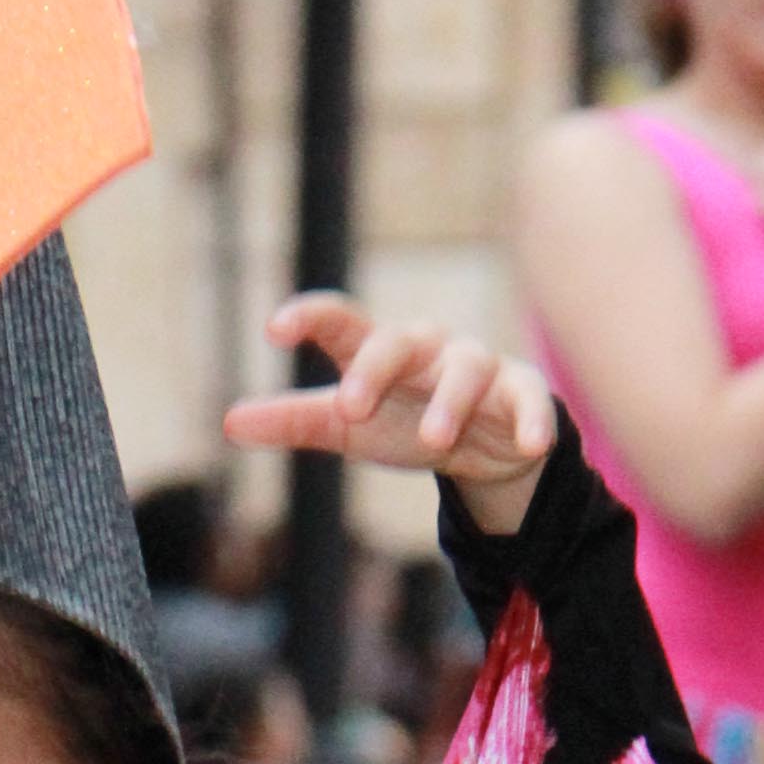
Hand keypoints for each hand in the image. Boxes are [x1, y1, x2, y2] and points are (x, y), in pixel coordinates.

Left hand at [227, 297, 558, 529]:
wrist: (481, 446)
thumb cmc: (404, 419)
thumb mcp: (347, 427)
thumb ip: (294, 422)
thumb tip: (228, 423)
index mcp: (379, 350)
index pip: (341, 322)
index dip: (310, 317)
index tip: (276, 329)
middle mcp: (426, 349)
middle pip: (400, 341)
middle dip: (375, 369)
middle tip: (350, 407)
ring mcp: (477, 367)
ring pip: (466, 368)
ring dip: (451, 401)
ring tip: (434, 439)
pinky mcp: (522, 393)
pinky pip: (530, 399)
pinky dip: (534, 418)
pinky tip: (533, 443)